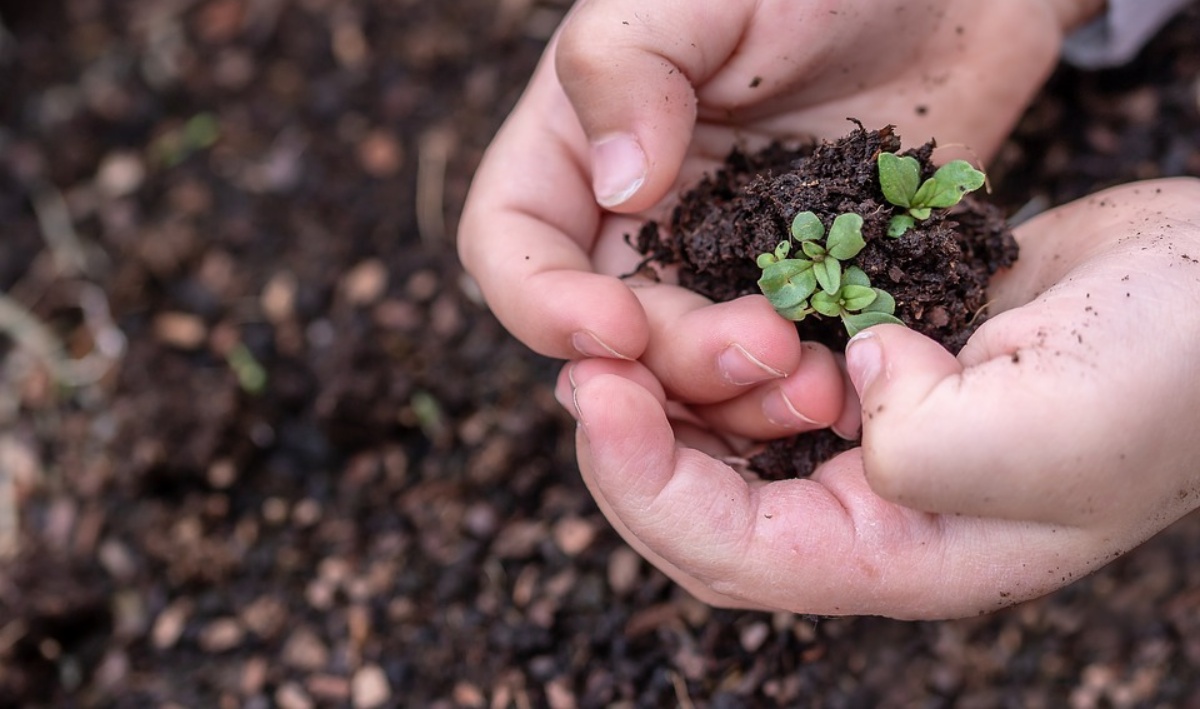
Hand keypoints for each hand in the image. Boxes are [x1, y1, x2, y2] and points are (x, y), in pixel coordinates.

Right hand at [459, 0, 1094, 439]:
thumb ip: (628, 65)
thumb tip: (619, 188)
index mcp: (580, 146)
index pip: (511, 245)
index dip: (542, 304)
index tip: (615, 329)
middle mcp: (639, 221)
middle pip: (610, 334)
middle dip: (672, 360)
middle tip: (764, 348)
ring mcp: (722, 264)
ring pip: (691, 374)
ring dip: (738, 400)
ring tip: (819, 385)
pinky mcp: (802, 294)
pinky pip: (781, 369)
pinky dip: (801, 393)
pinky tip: (854, 385)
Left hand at [557, 179, 1199, 618]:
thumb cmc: (1170, 374)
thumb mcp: (1048, 430)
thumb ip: (922, 444)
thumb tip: (849, 386)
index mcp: (907, 556)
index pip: (734, 552)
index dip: (646, 484)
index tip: (597, 396)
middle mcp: (877, 512)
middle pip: (708, 508)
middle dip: (633, 446)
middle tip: (585, 366)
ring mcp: (874, 439)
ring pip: (729, 442)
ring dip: (673, 394)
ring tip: (630, 334)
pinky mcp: (879, 370)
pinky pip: (770, 376)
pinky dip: (725, 350)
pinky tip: (703, 309)